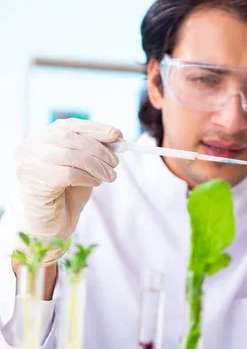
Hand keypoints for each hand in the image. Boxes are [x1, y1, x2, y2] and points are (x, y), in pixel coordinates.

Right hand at [15, 119, 121, 263]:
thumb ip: (93, 150)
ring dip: (97, 165)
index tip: (117, 135)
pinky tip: (96, 183)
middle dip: (99, 149)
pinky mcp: (34, 181)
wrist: (52, 223)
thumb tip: (115, 137)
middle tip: (116, 162)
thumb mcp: (83, 165)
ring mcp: (28, 163)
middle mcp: (30, 146)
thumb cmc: (67, 191)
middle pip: (70, 139)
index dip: (95, 129)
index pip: (69, 125)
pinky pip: (68, 174)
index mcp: (41, 137)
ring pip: (70, 156)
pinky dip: (88, 177)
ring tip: (110, 176)